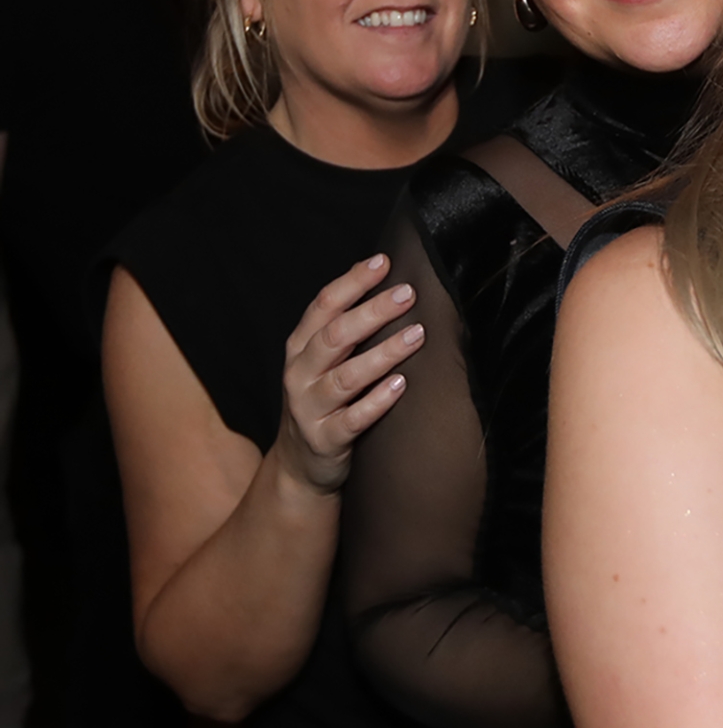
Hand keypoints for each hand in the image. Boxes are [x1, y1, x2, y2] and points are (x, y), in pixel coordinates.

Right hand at [275, 255, 421, 493]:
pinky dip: (378, 401)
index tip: (384, 261)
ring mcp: (309, 409)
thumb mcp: (324, 362)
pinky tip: (402, 385)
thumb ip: (347, 329)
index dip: (352, 281)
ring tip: (416, 335)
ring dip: (383, 354)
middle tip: (408, 294)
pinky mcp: (325, 440)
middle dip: (372, 312)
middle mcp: (300, 374)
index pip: (323, 306)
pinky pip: (353, 419)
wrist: (300, 465)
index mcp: (300, 348)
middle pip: (335, 336)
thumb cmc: (323, 401)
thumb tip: (391, 285)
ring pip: (346, 377)